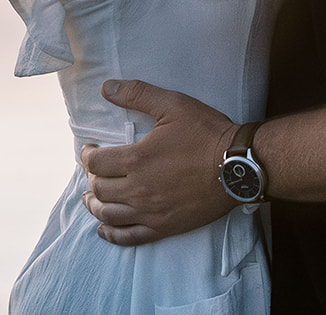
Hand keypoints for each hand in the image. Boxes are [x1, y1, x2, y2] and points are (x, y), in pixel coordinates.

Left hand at [79, 79, 238, 245]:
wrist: (238, 166)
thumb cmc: (207, 133)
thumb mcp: (174, 104)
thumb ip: (138, 94)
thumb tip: (106, 87)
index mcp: (137, 159)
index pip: (96, 163)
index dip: (87, 156)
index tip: (89, 150)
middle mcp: (139, 189)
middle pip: (100, 189)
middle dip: (91, 178)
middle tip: (94, 170)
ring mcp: (150, 211)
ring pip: (108, 214)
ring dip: (95, 206)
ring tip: (91, 198)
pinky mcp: (164, 226)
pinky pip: (129, 237)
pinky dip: (112, 234)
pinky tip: (104, 229)